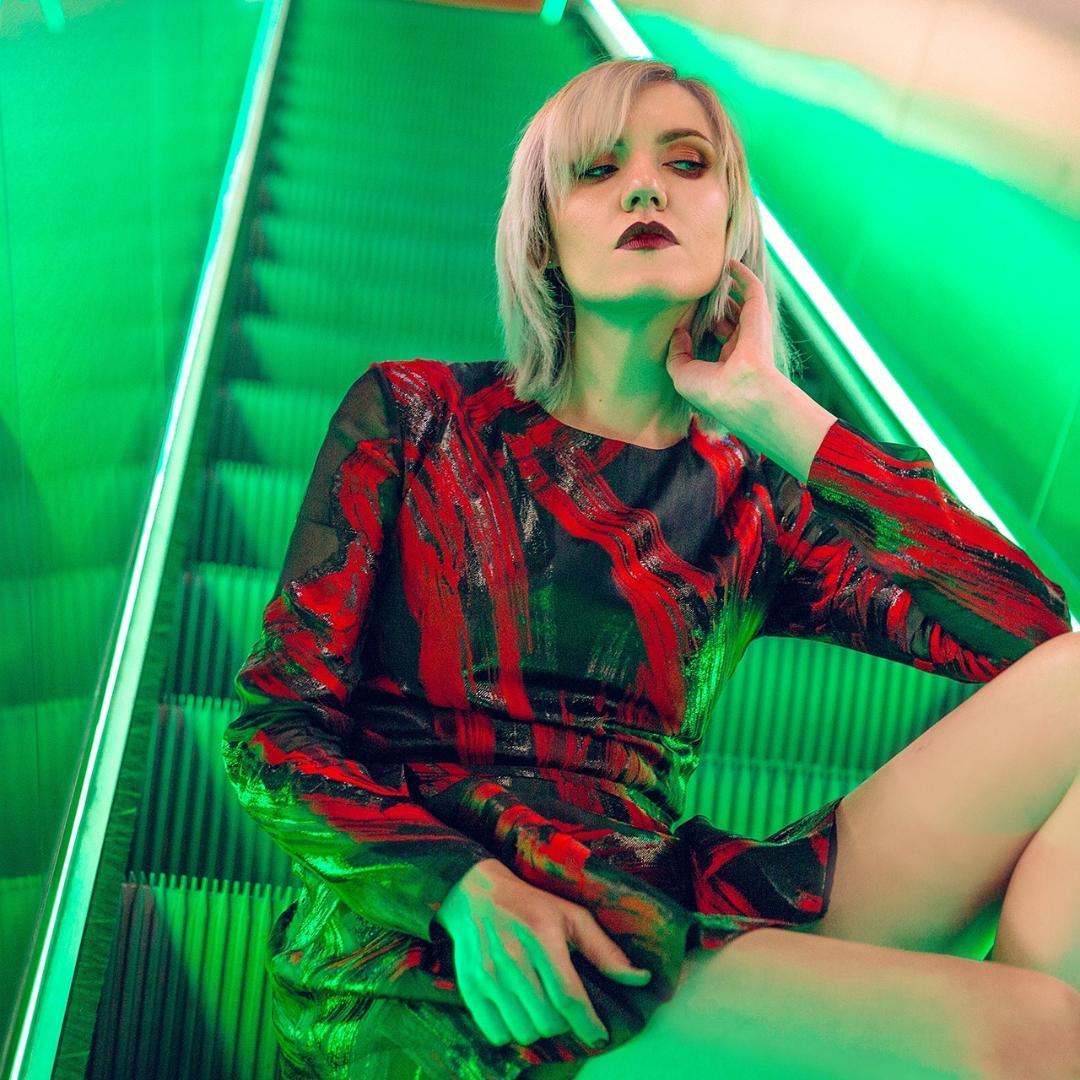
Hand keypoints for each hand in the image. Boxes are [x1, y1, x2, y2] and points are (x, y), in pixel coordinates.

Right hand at [435, 858, 651, 1049]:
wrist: (475, 896)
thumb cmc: (532, 906)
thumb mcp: (571, 917)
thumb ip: (605, 951)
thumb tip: (641, 979)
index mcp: (542, 937)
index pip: (568, 997)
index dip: (588, 1023)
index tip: (600, 1035)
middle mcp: (513, 958)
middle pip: (548, 1020)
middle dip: (565, 1024)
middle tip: (565, 1010)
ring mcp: (488, 975)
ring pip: (524, 1031)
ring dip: (539, 1029)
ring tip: (541, 1009)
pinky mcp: (470, 988)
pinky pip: (496, 1033)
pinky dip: (511, 1032)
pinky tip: (518, 1012)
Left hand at [665, 258, 781, 427]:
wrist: (742, 392)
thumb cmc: (712, 390)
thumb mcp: (682, 374)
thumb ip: (677, 353)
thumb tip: (679, 332)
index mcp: (726, 362)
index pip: (715, 337)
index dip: (701, 324)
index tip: (686, 312)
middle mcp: (741, 345)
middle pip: (728, 317)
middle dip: (716, 304)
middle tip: (700, 288)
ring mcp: (751, 330)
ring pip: (740, 302)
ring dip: (729, 287)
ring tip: (714, 271)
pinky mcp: (759, 314)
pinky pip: (752, 288)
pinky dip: (743, 274)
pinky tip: (730, 262)